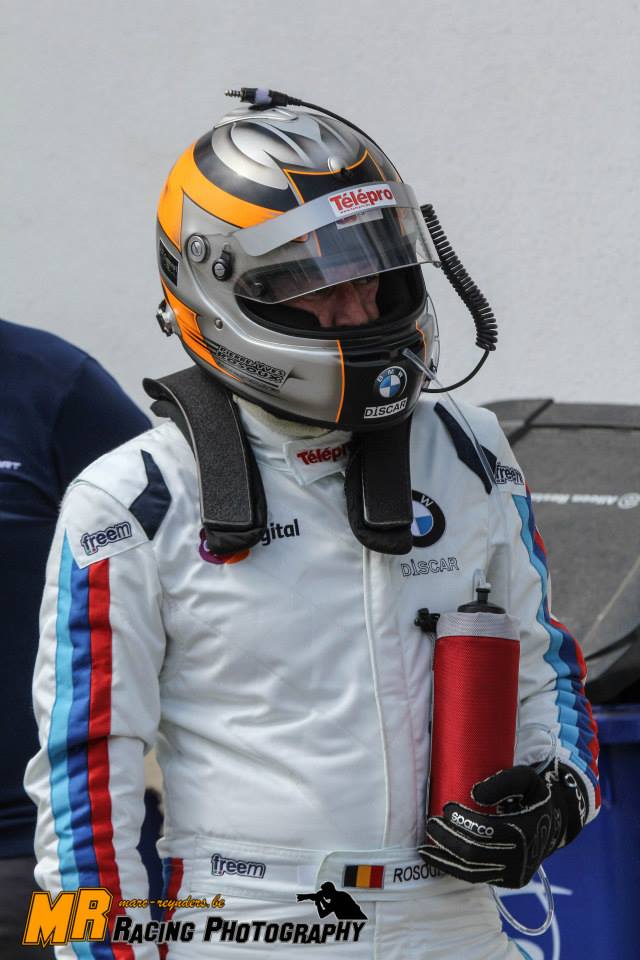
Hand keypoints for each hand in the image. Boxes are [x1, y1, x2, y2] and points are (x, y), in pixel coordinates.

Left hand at [420, 760, 587, 888]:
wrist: (553, 823)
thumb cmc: (533, 796)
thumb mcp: (526, 778)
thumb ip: (503, 781)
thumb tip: (474, 795)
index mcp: (527, 831)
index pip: (489, 831)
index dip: (465, 821)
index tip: (446, 807)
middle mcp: (522, 858)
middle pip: (476, 853)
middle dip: (449, 839)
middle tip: (431, 822)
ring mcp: (514, 874)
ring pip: (473, 873)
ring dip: (446, 859)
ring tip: (424, 847)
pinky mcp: (508, 882)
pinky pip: (477, 878)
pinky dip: (454, 870)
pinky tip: (436, 859)